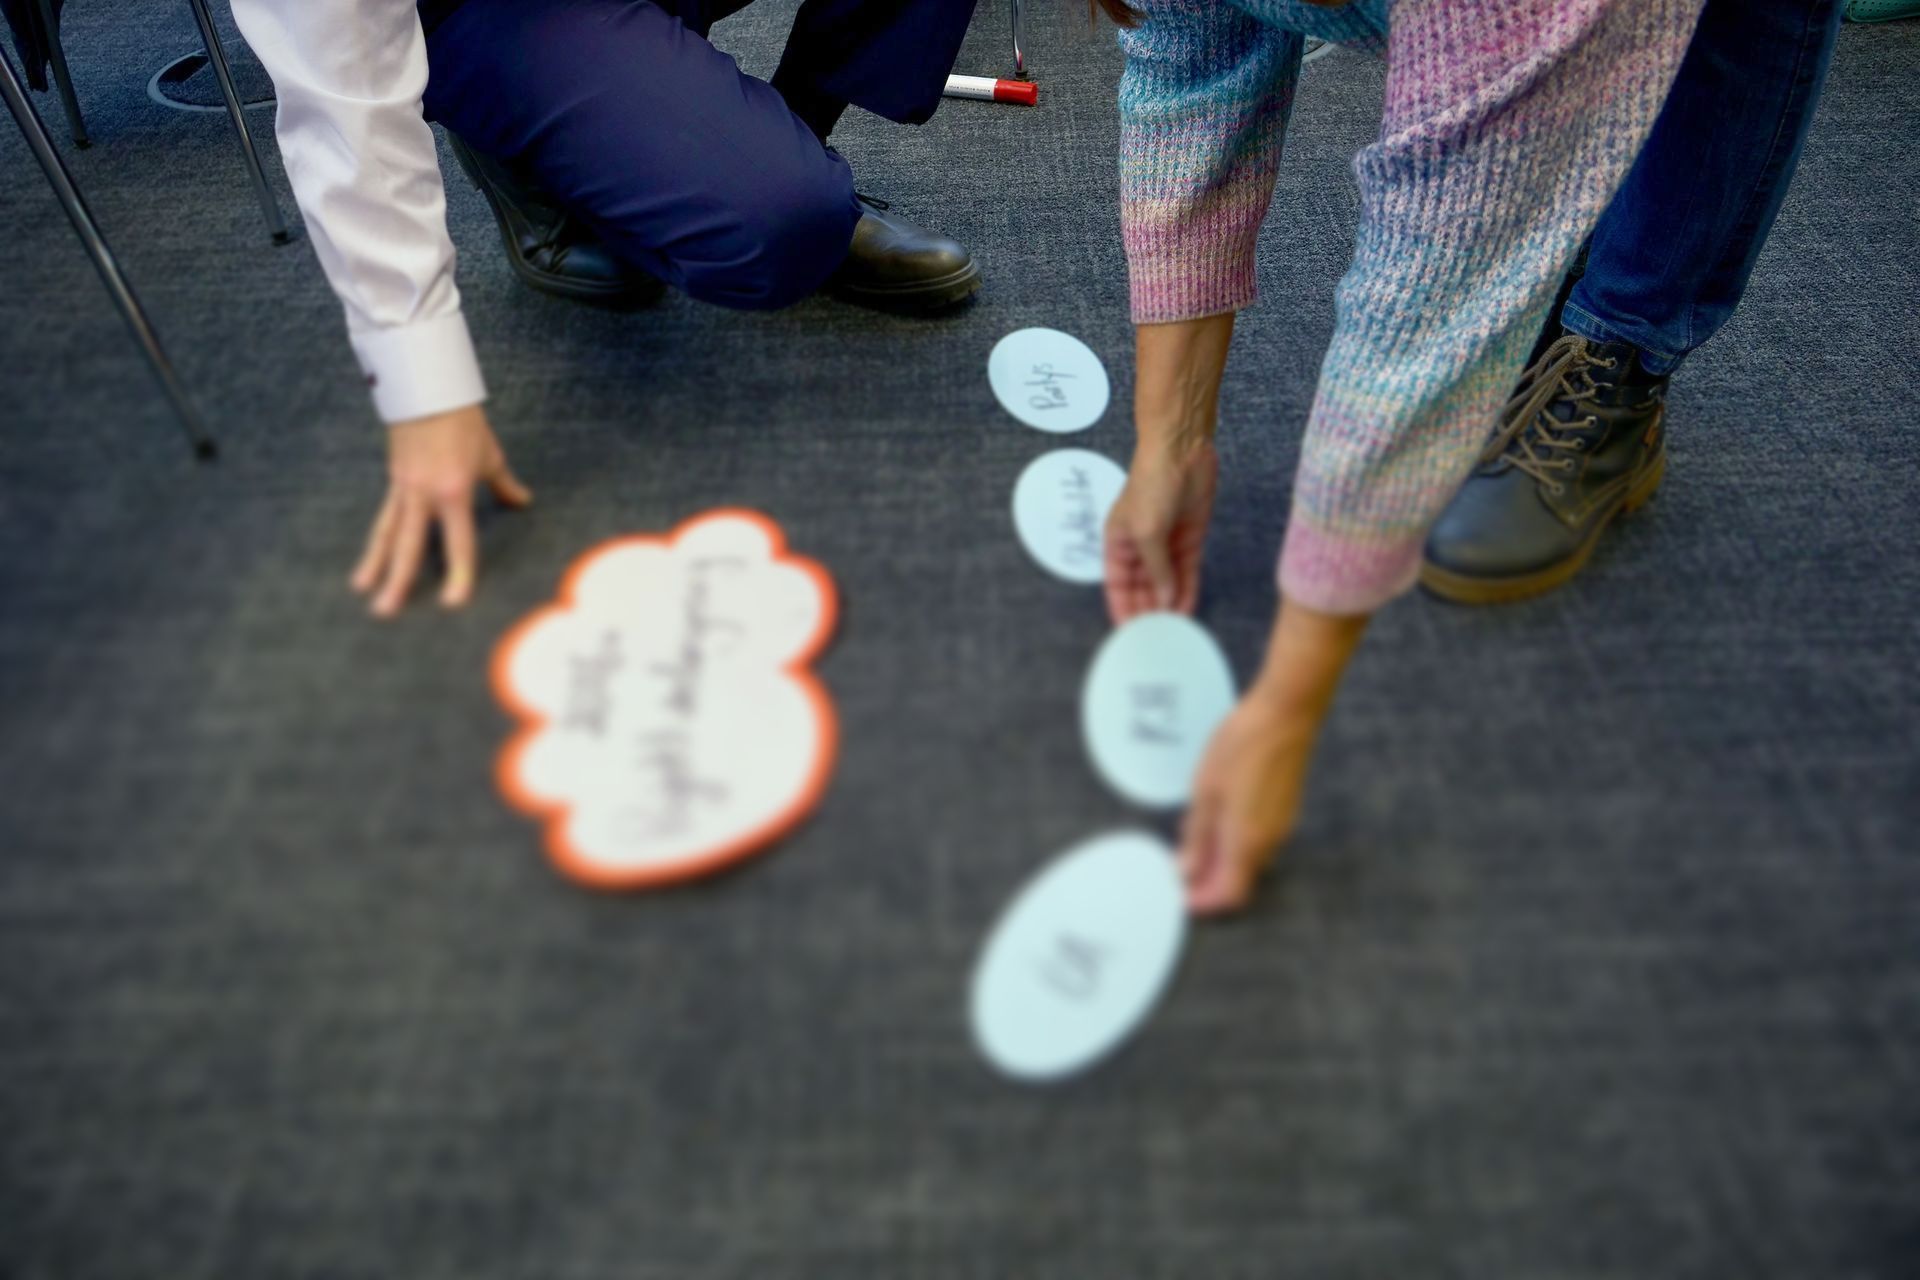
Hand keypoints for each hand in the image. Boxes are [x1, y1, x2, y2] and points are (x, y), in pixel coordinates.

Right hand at [351, 404, 531, 616]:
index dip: (458, 573)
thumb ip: (504, 485)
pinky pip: (385, 515)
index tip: (453, 602)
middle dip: (397, 580)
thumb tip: (523, 502)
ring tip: (361, 589)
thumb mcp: (489, 456)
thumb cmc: (464, 421)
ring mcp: (404, 487)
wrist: (428, 389)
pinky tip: (368, 559)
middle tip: (385, 612)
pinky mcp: (394, 479)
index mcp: (452, 491)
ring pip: (387, 533)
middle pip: (409, 545)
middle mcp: (423, 495)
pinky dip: (378, 539)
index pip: (458, 542)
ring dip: (374, 563)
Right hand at [1103, 438, 1217, 623]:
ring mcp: (1166, 543)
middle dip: (1148, 611)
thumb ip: (1157, 570)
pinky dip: (1187, 590)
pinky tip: (1188, 609)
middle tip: (1157, 637)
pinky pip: (1187, 572)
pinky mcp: (1189, 539)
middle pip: (1143, 588)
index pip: (1117, 584)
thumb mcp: (1147, 532)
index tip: (1129, 634)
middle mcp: (1140, 547)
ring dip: (1169, 605)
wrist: (1181, 453)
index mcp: (1118, 543)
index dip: (1122, 608)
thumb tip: (1164, 601)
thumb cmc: (1151, 485)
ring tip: (1175, 630)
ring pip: (1166, 583)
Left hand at [1178, 599, 1368, 914]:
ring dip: (1221, 861)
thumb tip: (1186, 872)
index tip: (1179, 894)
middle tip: (1178, 865)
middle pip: (1239, 881)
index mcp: (1247, 840)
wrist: (1286, 713)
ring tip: (1192, 839)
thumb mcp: (1206, 790)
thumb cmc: (1242, 746)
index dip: (1203, 901)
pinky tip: (1215, 820)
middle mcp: (1269, 841)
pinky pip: (1257, 840)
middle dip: (1208, 882)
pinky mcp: (1285, 809)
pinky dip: (1234, 843)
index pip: (1229, 895)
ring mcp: (1281, 825)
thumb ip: (1197, 836)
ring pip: (1248, 861)